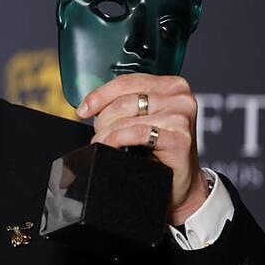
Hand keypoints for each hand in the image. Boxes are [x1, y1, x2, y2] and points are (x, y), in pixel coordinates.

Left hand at [76, 74, 208, 225]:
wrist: (180, 183)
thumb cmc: (160, 150)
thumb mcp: (146, 118)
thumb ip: (128, 104)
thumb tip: (91, 104)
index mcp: (172, 85)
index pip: (127, 81)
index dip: (100, 95)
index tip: (83, 109)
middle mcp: (180, 97)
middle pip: (124, 101)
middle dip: (103, 119)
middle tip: (98, 134)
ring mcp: (181, 117)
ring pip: (127, 119)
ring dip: (106, 133)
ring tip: (101, 143)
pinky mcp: (179, 138)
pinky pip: (136, 133)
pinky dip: (117, 140)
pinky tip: (111, 147)